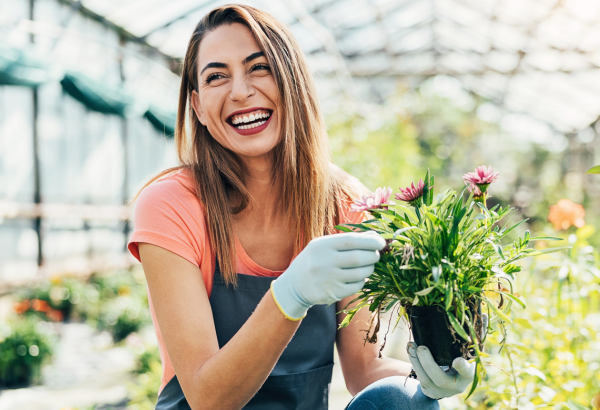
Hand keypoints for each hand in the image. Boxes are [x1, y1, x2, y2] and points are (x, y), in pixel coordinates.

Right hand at [271, 232, 385, 319]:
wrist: (295, 285)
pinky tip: (356, 277)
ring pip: (361, 273)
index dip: (370, 241)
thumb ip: (347, 240)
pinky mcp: (333, 293)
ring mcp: (329, 279)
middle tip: (375, 255)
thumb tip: (374, 237)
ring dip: (369, 269)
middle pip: (359, 258)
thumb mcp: (324, 245)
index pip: (352, 241)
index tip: (381, 242)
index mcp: (322, 245)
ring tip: (366, 266)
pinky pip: (357, 286)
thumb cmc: (315, 260)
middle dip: (373, 256)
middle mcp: (325, 262)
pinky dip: (361, 281)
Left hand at [407, 343, 473, 398]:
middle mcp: (457, 386)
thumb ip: (459, 346)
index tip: (457, 360)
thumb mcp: (464, 354)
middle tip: (421, 347)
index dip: (462, 367)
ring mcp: (443, 392)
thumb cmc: (459, 359)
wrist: (452, 380)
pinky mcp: (430, 392)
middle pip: (441, 379)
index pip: (467, 372)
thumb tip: (452, 322)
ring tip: (411, 345)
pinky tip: (411, 352)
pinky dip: (415, 364)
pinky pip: (420, 379)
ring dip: (416, 361)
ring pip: (426, 380)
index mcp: (468, 374)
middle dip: (428, 363)